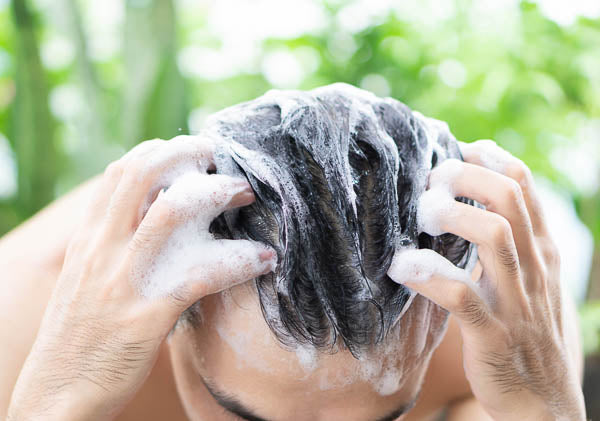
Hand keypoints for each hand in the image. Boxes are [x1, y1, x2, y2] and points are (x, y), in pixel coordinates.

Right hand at [7, 136, 275, 420]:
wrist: (58, 394)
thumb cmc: (80, 336)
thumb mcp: (86, 278)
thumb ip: (113, 244)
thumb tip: (155, 216)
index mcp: (87, 239)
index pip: (120, 172)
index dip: (161, 151)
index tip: (193, 153)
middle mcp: (101, 248)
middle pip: (143, 172)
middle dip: (188, 153)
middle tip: (223, 157)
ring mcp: (123, 280)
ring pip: (172, 210)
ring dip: (216, 193)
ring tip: (246, 193)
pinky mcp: (147, 315)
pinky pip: (201, 273)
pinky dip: (238, 260)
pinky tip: (263, 259)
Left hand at [387, 140, 585, 420]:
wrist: (546, 406)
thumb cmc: (526, 335)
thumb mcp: (529, 283)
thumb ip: (508, 245)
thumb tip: (468, 207)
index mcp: (540, 252)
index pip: (523, 185)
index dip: (488, 158)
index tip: (456, 149)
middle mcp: (533, 269)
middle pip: (507, 198)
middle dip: (464, 176)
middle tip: (431, 181)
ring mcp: (516, 302)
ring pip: (494, 236)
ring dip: (451, 214)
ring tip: (421, 213)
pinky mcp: (493, 336)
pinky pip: (462, 297)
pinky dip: (428, 275)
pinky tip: (401, 267)